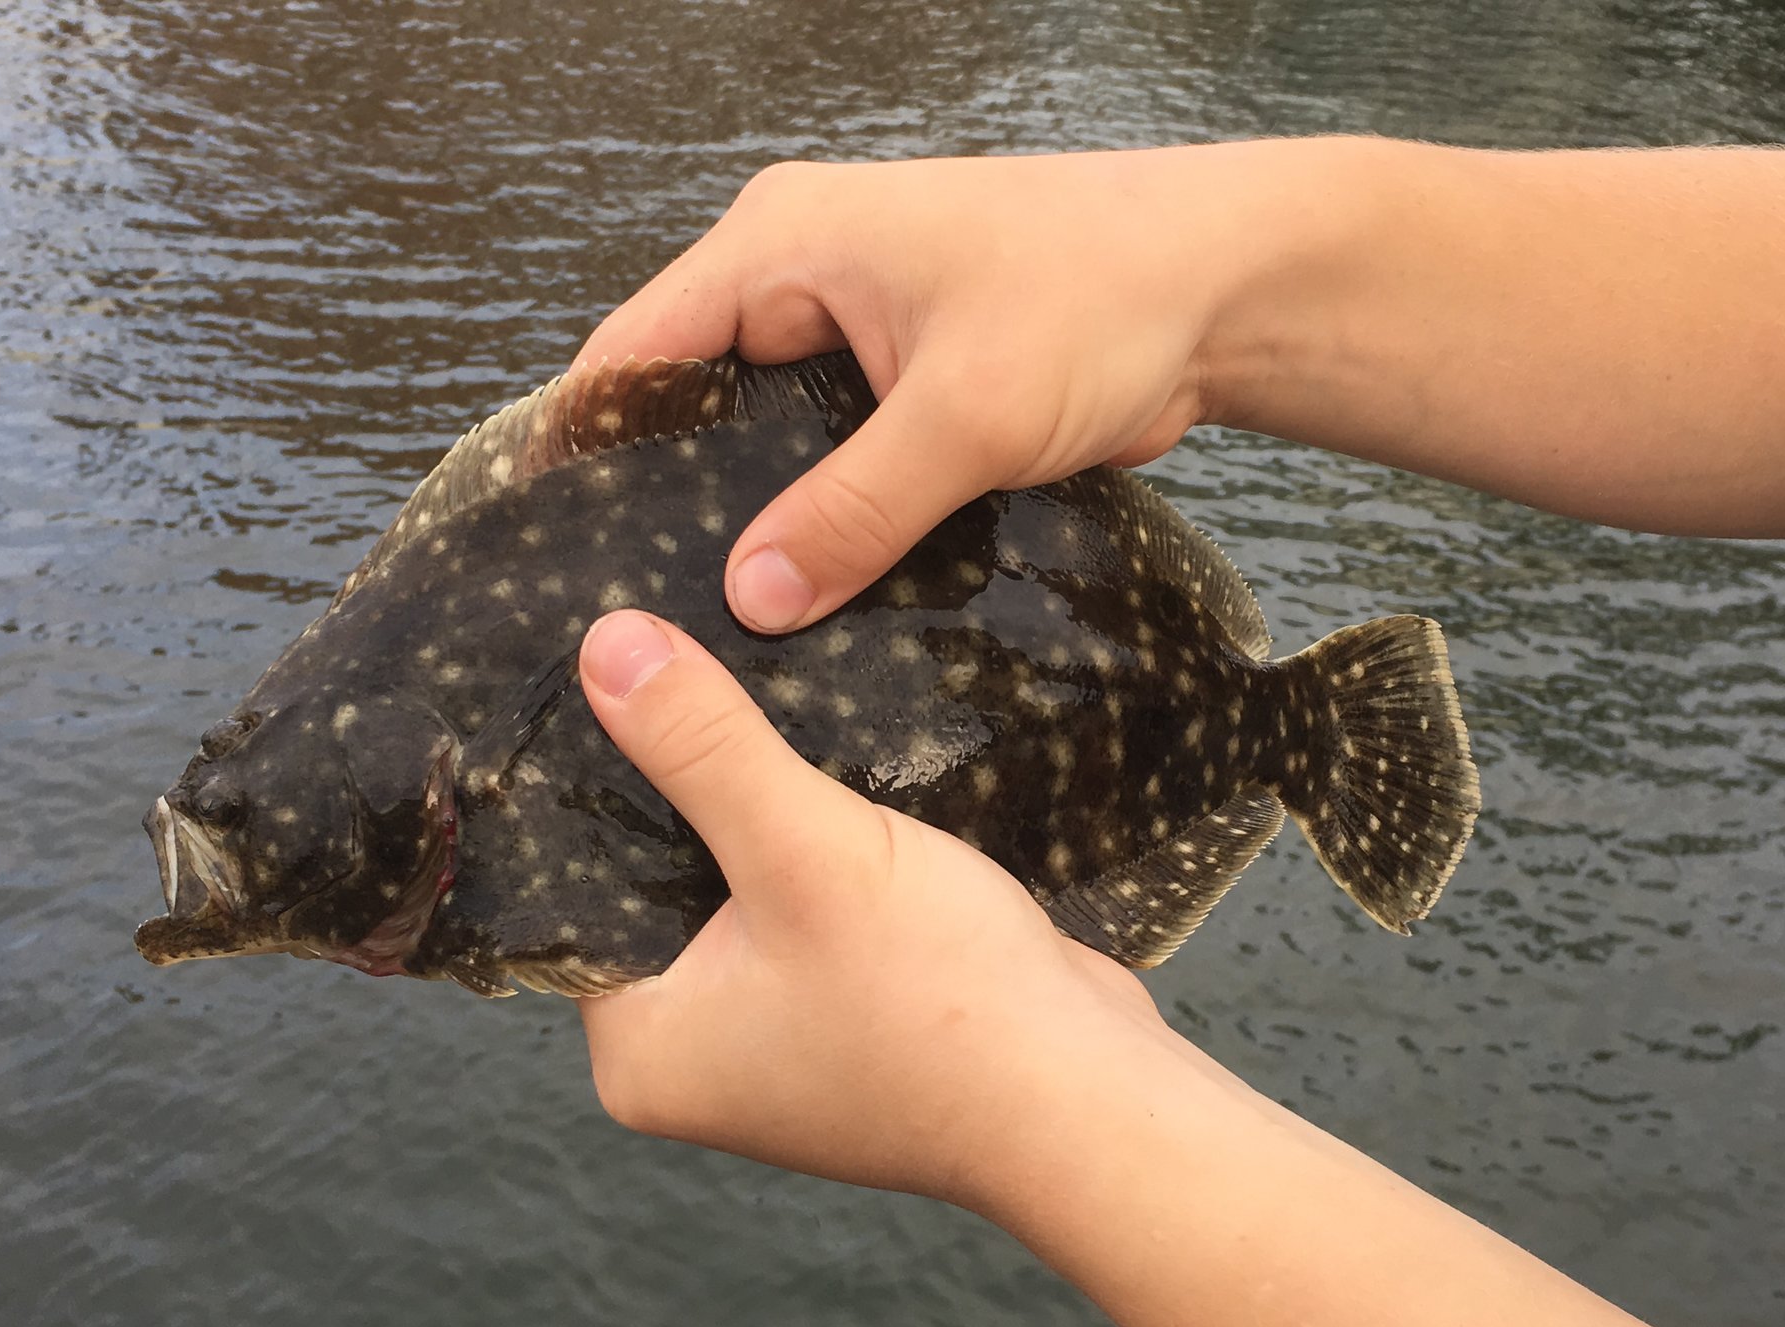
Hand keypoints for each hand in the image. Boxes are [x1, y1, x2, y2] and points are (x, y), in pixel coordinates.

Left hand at [573, 609, 1184, 1201]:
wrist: (1093, 1102)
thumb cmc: (942, 1005)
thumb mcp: (806, 851)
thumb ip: (703, 747)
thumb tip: (604, 645)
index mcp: (641, 1050)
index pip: (574, 888)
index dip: (592, 777)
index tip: (605, 669)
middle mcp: (696, 1056)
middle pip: (659, 880)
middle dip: (689, 785)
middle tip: (682, 653)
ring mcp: (779, 1041)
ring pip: (745, 886)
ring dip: (768, 810)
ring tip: (759, 689)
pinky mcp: (855, 1014)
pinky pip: (812, 905)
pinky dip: (827, 847)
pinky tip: (843, 769)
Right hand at [574, 143, 1340, 631]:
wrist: (1231, 289)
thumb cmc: (1100, 298)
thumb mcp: (963, 413)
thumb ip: (851, 509)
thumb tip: (748, 600)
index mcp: (783, 241)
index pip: (640, 348)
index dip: (590, 446)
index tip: (553, 549)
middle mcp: (805, 275)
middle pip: (698, 399)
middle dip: (678, 497)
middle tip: (640, 614)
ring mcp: (860, 329)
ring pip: (774, 439)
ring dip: (764, 516)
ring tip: (717, 627)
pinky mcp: (913, 382)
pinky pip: (840, 457)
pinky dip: (831, 515)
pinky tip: (812, 600)